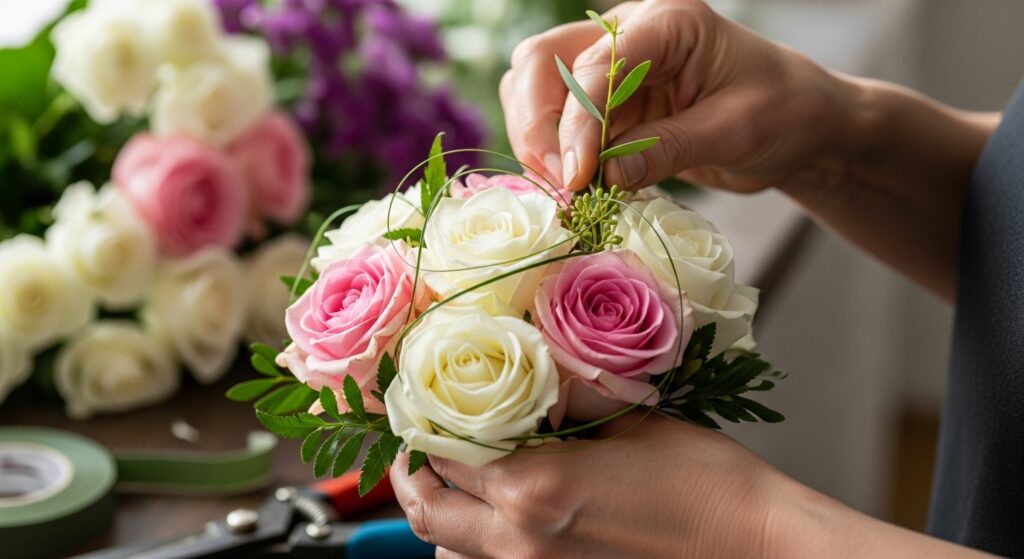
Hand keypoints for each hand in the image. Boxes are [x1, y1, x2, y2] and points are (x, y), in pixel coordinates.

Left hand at [390, 412, 786, 558]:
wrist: (756, 545)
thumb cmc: (707, 483)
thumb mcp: (632, 419)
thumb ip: (565, 398)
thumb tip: (528, 374)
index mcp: (532, 490)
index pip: (442, 457)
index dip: (422, 429)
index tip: (421, 409)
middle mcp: (522, 543)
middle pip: (429, 516)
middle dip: (415, 478)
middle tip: (420, 449)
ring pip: (450, 554)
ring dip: (444, 517)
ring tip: (458, 483)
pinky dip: (475, 547)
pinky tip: (500, 517)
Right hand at [504, 0, 996, 299]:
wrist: (803, 127)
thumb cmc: (787, 113)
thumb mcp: (736, 131)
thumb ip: (668, 148)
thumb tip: (604, 175)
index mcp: (668, 21)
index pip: (596, 63)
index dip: (578, 121)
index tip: (577, 176)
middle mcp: (629, 33)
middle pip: (543, 62)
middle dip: (539, 124)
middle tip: (559, 183)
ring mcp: (612, 68)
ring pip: (536, 89)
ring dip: (537, 139)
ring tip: (563, 189)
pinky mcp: (608, 104)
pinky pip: (558, 123)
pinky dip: (553, 154)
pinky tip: (572, 187)